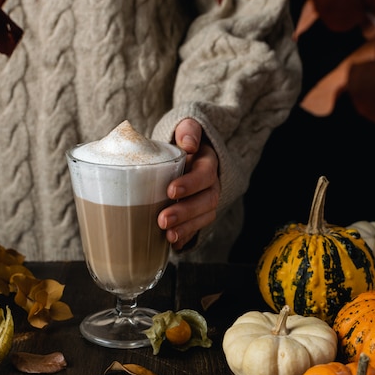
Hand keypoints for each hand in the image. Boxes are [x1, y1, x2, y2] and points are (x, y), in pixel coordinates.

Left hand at [157, 118, 219, 250]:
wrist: (186, 154)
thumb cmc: (183, 143)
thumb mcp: (187, 128)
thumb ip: (188, 130)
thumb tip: (189, 144)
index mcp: (208, 164)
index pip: (205, 175)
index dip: (191, 184)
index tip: (170, 190)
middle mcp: (211, 185)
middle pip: (206, 202)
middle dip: (186, 212)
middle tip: (163, 220)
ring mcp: (206, 202)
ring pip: (203, 218)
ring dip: (186, 229)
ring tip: (168, 236)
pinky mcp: (197, 216)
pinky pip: (196, 230)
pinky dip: (186, 239)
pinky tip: (173, 246)